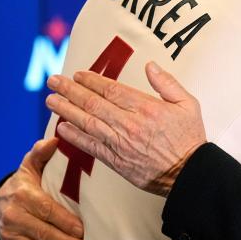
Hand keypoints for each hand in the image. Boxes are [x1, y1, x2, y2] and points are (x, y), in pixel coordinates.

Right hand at [0, 138, 84, 239]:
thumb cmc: (23, 184)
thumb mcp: (29, 167)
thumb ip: (41, 155)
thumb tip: (55, 139)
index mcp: (22, 196)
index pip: (46, 211)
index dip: (64, 222)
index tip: (82, 231)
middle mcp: (14, 217)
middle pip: (43, 233)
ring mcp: (11, 235)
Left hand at [46, 62, 205, 196]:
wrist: (190, 173)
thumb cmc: (190, 138)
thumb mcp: (188, 104)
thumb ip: (167, 83)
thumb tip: (150, 66)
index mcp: (146, 107)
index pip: (111, 89)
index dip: (90, 81)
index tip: (77, 74)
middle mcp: (129, 124)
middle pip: (93, 103)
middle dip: (70, 90)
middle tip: (53, 81)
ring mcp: (121, 143)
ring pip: (87, 123)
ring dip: (66, 110)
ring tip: (50, 100)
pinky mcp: (117, 161)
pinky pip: (91, 146)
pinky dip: (75, 137)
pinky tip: (62, 128)